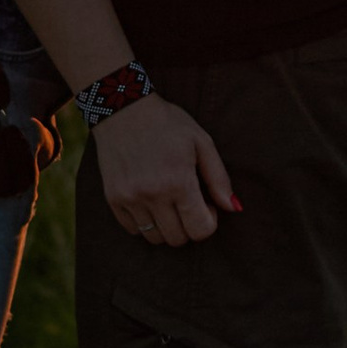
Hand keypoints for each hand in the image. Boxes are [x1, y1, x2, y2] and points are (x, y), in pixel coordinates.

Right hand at [94, 92, 237, 245]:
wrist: (123, 108)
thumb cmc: (168, 123)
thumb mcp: (201, 142)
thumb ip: (219, 178)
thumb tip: (233, 208)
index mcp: (178, 181)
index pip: (200, 230)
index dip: (209, 221)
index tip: (206, 203)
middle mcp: (152, 194)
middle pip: (178, 238)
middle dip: (189, 225)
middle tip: (187, 201)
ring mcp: (130, 198)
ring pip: (154, 237)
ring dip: (166, 226)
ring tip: (168, 202)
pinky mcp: (113, 198)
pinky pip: (133, 229)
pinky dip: (144, 222)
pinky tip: (149, 201)